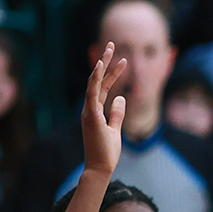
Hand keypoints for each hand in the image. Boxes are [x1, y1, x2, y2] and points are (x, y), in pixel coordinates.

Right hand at [82, 44, 129, 177]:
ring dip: (102, 64)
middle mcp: (90, 108)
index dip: (113, 73)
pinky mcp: (91, 115)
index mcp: (95, 111)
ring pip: (94, 82)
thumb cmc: (106, 152)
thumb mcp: (116, 129)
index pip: (104, 87)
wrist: (100, 167)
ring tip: (109, 48)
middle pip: (97, 80)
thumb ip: (117, 113)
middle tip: (111, 44)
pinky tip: (101, 65)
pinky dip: (96, 78)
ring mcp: (89, 110)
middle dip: (105, 61)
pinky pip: (92, 93)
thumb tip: (121, 98)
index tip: (123, 61)